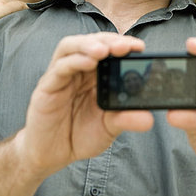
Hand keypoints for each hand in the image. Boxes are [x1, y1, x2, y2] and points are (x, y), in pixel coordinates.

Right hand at [16, 32, 153, 179]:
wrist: (51, 155)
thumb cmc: (79, 135)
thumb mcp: (108, 128)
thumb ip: (125, 119)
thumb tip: (149, 119)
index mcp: (95, 74)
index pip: (108, 49)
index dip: (123, 44)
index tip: (140, 47)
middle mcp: (78, 69)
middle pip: (91, 42)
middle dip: (108, 41)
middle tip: (124, 46)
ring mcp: (61, 75)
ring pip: (71, 46)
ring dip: (88, 44)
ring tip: (104, 50)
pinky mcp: (47, 86)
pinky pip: (59, 68)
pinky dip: (74, 61)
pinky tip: (88, 63)